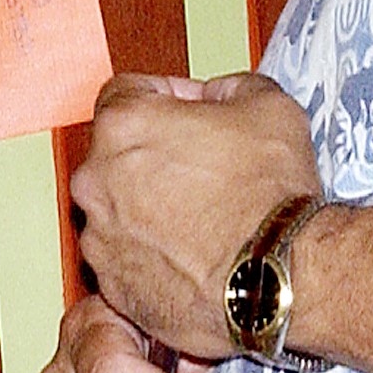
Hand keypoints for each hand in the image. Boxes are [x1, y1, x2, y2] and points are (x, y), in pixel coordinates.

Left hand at [68, 70, 322, 358]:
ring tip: (204, 216)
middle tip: (206, 166)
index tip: (193, 112)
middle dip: (157, 154)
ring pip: (119, 207)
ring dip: (151, 205)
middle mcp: (97, 180)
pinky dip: (153, 253)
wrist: (275, 279)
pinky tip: (195, 252)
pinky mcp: (113, 284)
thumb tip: (220, 97)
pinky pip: (128, 257)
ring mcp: (100, 236)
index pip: (128, 92)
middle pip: (118, 152)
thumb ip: (231, 88)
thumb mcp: (270, 106)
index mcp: (123, 125)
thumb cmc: (268, 198)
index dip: (168, 97)